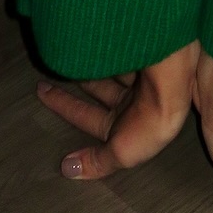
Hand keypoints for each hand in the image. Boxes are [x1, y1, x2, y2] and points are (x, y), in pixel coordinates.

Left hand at [37, 40, 199, 180]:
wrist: (170, 90)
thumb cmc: (150, 126)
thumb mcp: (120, 154)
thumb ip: (97, 163)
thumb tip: (69, 170)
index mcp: (127, 125)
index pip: (89, 117)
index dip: (65, 107)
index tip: (43, 94)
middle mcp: (132, 101)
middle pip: (97, 90)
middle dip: (77, 82)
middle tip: (54, 66)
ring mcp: (136, 76)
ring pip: (107, 68)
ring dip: (89, 64)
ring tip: (67, 52)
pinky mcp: (138, 55)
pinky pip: (116, 53)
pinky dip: (103, 50)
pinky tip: (88, 42)